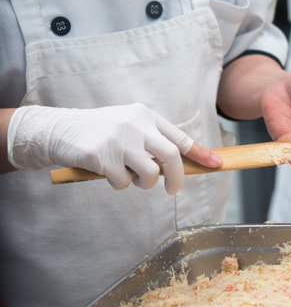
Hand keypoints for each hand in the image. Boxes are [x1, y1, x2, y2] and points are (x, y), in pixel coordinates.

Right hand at [8, 103, 221, 193]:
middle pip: (170, 156)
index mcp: (145, 115)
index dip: (199, 153)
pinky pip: (123, 183)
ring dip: (142, 183)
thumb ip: (151, 140)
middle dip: (176, 178)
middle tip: (172, 190)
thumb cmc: (100, 131)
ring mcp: (119, 139)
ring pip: (149, 173)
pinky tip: (105, 172)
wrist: (59, 129)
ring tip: (128, 176)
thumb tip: (178, 165)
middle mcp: (135, 124)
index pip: (179, 136)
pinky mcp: (102, 155)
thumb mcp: (128, 126)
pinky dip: (118, 184)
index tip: (215, 164)